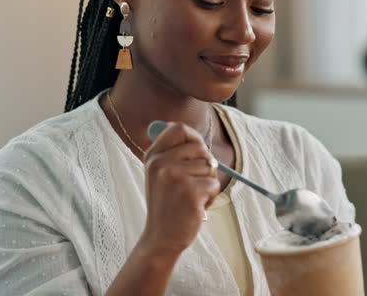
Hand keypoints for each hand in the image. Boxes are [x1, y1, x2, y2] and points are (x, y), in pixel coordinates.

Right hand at [137, 122, 219, 257]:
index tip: (197, 150)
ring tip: (190, 198)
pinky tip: (196, 207)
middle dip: (205, 163)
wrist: (161, 238)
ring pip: (209, 166)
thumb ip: (172, 153)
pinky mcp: (190, 191)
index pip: (178, 128)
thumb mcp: (160, 175)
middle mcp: (160, 163)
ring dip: (206, 183)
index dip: (193, 136)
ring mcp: (175, 176)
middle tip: (195, 182)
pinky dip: (210, 196)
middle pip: (199, 146)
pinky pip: (213, 184)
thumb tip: (191, 134)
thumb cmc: (166, 205)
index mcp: (152, 156)